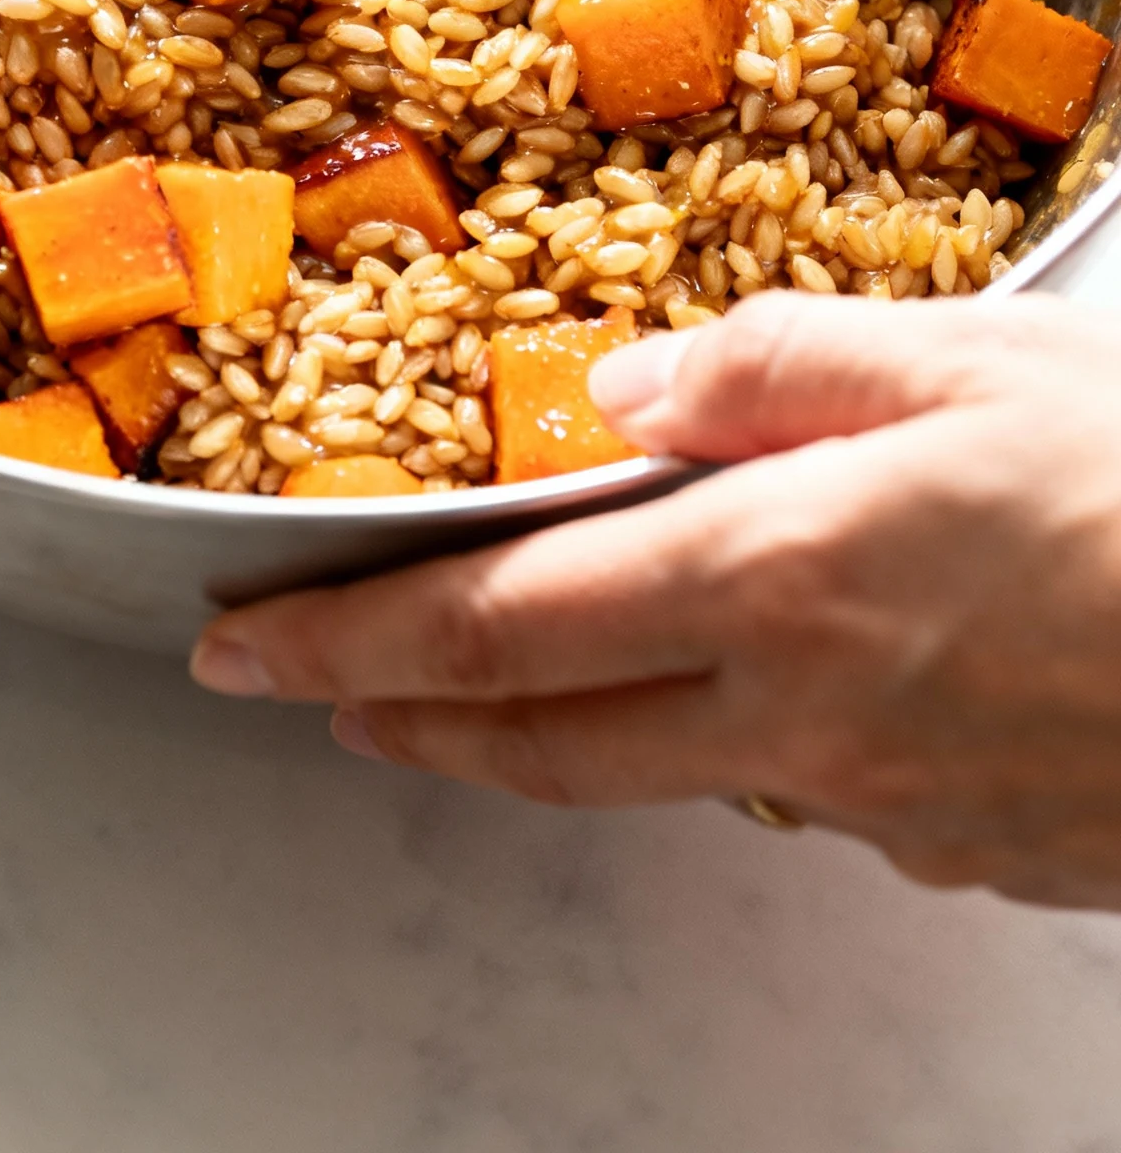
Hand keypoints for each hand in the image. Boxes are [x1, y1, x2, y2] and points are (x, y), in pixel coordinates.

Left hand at [190, 295, 1120, 908]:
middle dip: (400, 718)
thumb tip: (622, 392)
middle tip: (314, 697)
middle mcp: (803, 717)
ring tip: (494, 690)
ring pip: (665, 778)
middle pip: (540, 743)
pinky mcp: (960, 853)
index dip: (351, 641)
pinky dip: (747, 741)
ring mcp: (880, 807)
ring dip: (559, 735)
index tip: (245, 649)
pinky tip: (783, 680)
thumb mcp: (965, 355)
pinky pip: (808, 796)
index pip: (497, 629)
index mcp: (778, 574)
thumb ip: (767, 362)